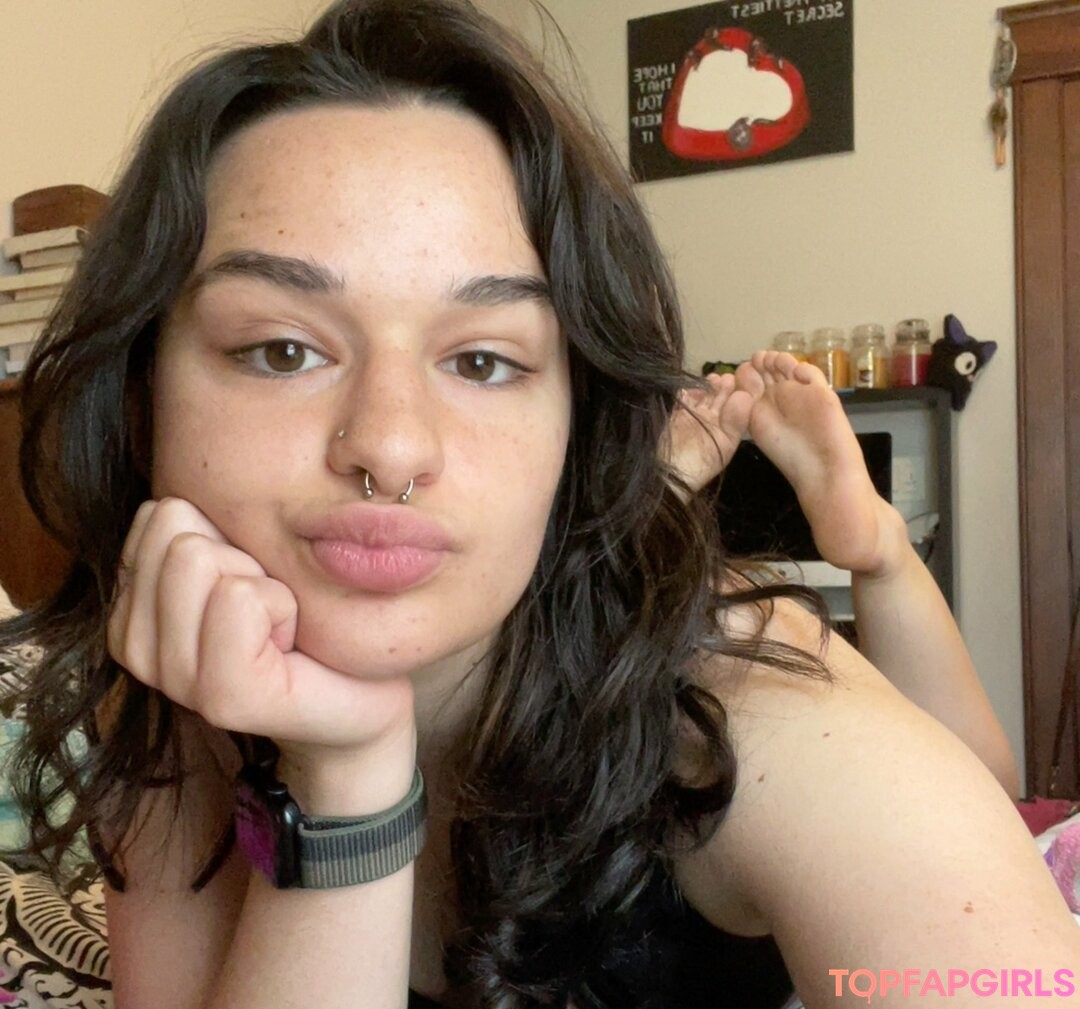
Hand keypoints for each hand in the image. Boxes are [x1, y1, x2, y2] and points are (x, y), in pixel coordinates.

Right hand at [108, 498, 415, 759]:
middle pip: (177, 537)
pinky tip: (290, 644)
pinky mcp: (223, 698)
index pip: (155, 515)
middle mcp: (140, 649)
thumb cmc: (310, 620)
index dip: (223, 534)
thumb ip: (203, 524)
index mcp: (136, 609)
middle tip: (271, 610)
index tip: (250, 582)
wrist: (364, 696)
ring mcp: (176, 680)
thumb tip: (181, 494)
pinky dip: (281, 606)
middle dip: (243, 557)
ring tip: (281, 628)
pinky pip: (238, 598)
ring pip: (201, 561)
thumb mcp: (249, 557)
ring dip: (264, 584)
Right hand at [665, 372, 752, 493]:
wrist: (668, 475)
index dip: (737, 393)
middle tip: (726, 378)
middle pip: (718, 398)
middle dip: (723, 387)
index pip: (734, 406)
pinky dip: (685, 392)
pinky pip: (681, 398)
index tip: (741, 387)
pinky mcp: (674, 414)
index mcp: (724, 429)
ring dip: (706, 386)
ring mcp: (691, 416)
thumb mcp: (724, 445)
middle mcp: (709, 421)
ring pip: (701, 395)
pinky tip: (691, 389)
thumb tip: (744, 395)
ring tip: (711, 380)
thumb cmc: (699, 464)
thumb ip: (735, 422)